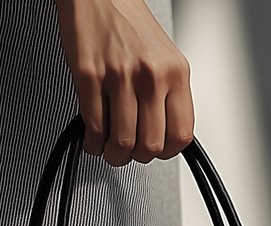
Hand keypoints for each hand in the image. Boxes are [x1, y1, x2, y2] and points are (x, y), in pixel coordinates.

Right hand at [53, 0, 194, 165]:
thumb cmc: (128, 22)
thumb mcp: (164, 56)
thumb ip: (167, 93)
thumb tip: (164, 131)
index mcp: (175, 72)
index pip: (181, 134)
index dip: (166, 152)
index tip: (155, 151)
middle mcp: (151, 75)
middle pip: (150, 145)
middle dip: (136, 156)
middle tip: (128, 150)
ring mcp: (119, 76)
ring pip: (122, 142)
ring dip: (112, 153)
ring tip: (108, 146)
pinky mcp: (89, 77)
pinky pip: (94, 126)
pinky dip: (92, 141)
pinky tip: (93, 136)